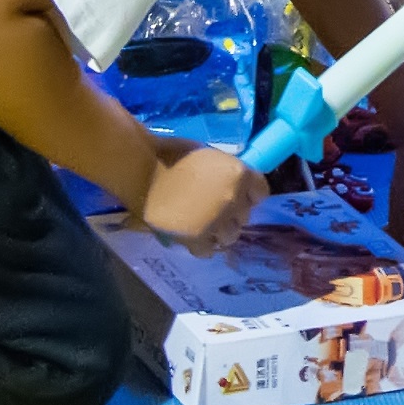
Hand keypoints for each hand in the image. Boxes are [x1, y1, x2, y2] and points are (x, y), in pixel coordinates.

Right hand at [141, 137, 264, 245]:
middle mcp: (233, 200)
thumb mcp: (211, 155)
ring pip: (230, 236)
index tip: (237, 195)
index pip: (261, 192)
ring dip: (220, 231)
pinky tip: (195, 236)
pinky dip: (203, 245)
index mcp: (239, 175)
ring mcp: (215, 221)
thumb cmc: (173, 154)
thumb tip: (233, 185)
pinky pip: (208, 250)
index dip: (249, 194)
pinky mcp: (195, 238)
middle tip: (215, 208)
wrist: (142, 169)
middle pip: (245, 216)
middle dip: (233, 213)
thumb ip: (227, 172)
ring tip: (205, 225)